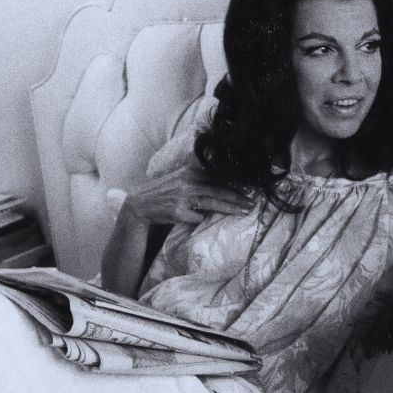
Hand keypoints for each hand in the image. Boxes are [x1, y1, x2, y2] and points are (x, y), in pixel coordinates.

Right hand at [125, 162, 253, 225]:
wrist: (139, 205)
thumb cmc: (164, 192)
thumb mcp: (180, 178)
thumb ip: (199, 177)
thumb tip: (226, 182)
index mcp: (189, 172)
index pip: (218, 177)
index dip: (236, 183)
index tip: (250, 188)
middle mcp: (187, 183)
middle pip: (219, 190)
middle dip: (238, 197)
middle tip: (252, 202)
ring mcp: (182, 198)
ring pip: (213, 203)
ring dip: (231, 208)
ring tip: (245, 211)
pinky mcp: (178, 212)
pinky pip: (198, 217)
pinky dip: (203, 218)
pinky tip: (211, 221)